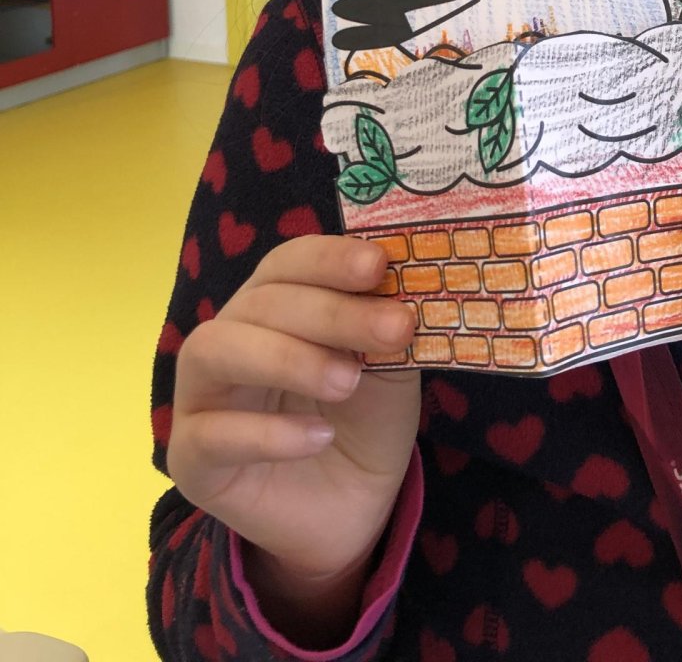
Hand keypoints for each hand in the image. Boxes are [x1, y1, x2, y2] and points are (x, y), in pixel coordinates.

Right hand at [168, 236, 420, 590]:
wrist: (352, 510)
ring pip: (218, 350)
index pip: (288, 262)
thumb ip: (386, 327)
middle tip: (393, 329)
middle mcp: (228, 336)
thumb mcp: (389, 368)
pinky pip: (213, 434)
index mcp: (273, 304)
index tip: (378, 265)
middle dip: (332, 312)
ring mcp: (200, 396)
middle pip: (263, 302)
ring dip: (288, 358)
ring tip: (348, 381)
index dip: (329, 258)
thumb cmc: (364, 422)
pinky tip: (319, 437)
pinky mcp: (190, 457)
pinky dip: (268, 432)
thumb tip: (404, 283)